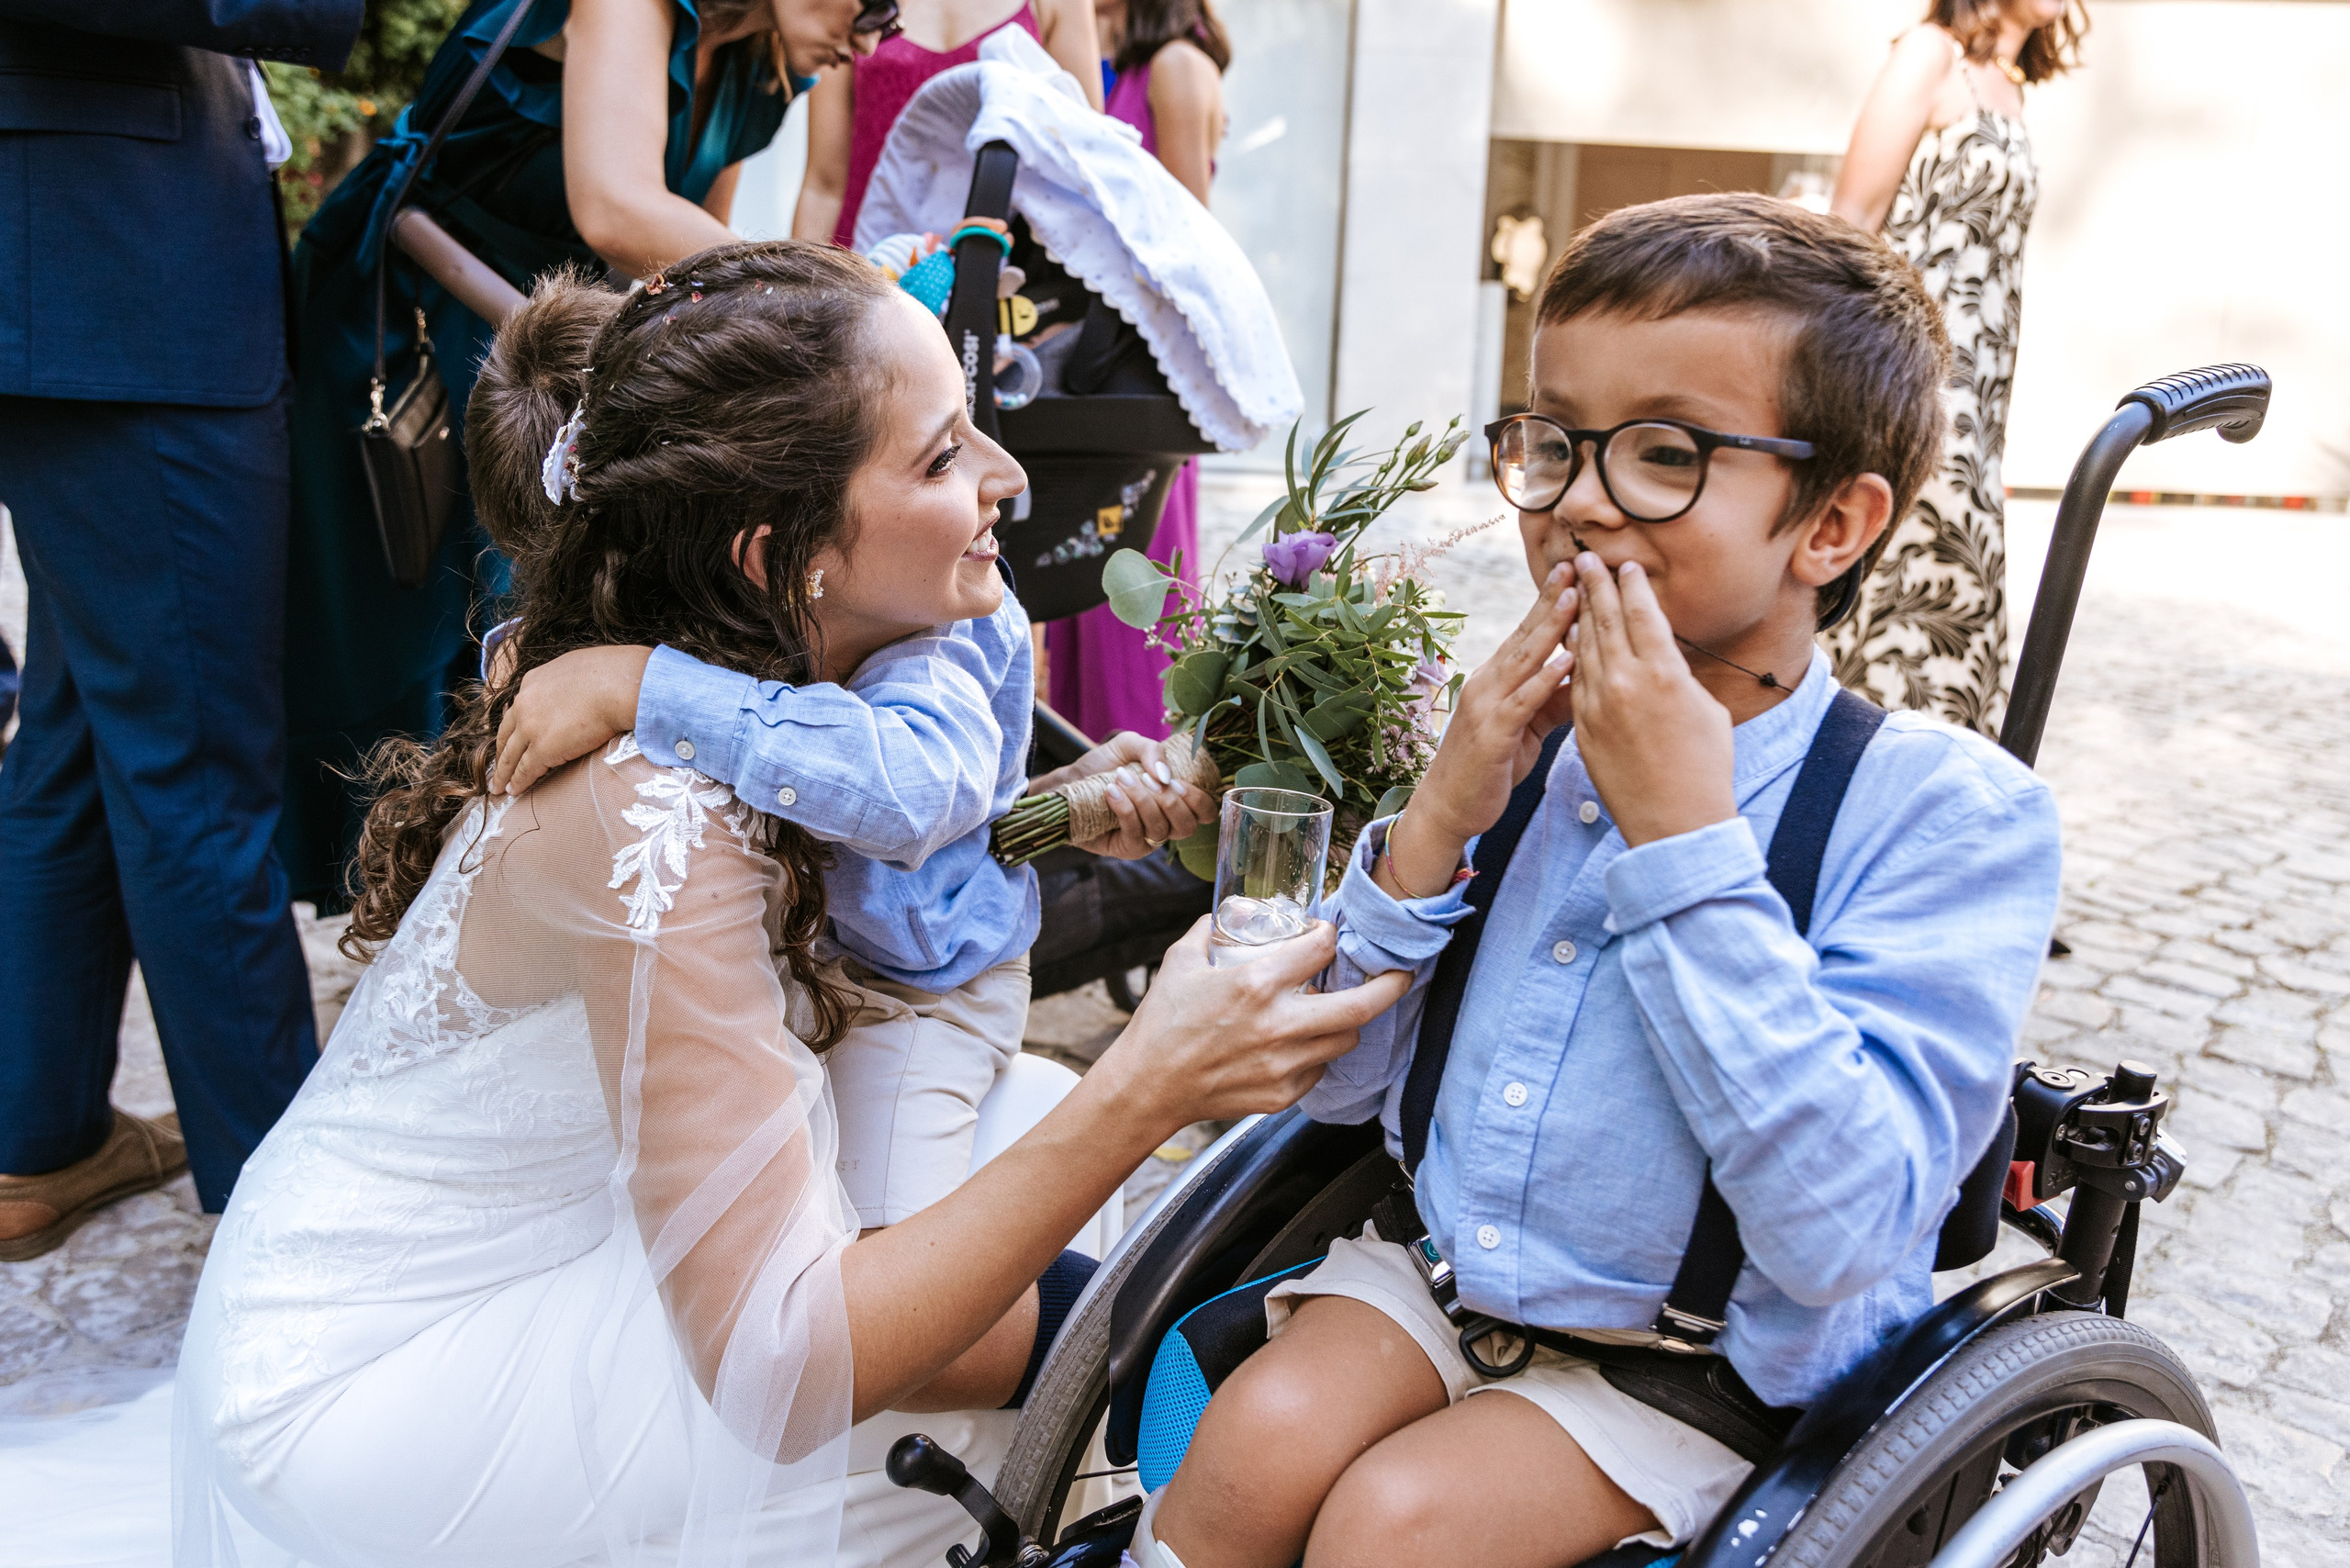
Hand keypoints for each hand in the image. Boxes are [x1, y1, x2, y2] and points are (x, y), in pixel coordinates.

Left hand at [489, 645, 653, 795]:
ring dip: (503, 773)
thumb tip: (573, 691)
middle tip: (498, 766)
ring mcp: (531, 728)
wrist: (616, 685)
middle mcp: (525, 704)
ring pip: (510, 756)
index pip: (517, 710)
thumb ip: (564, 682)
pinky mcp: (543, 749)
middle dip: (501, 752)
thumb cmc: (609, 673)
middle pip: (506, 734)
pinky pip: (526, 770)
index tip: (511, 739)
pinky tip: (514, 790)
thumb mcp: (575, 667)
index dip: (513, 728)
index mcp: (532, 682)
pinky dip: (518, 782)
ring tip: (499, 786)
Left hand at [1030, 731, 1214, 858]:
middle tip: (1147, 779)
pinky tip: (1111, 792)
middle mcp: (1166, 823)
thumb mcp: (1130, 746)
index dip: (1199, 801)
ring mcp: (1147, 840)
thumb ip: (1153, 751)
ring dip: (1142, 800)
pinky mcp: (1126, 849)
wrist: (1070, 781)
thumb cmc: (1104, 764)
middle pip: (1187, 826)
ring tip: (1120, 778)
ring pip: (1160, 830)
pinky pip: (1136, 835)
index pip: (1206, 812)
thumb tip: (1165, 777)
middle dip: (1170, 801)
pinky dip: (1125, 810)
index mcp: (1176, 801)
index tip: (1177, 782)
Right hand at [1096, 918, 1412, 1127]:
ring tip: (1336, 1010)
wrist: (1147, 1087)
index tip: (1326, 936)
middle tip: (1402, 973)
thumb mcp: (1180, 962)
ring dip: (1346, 1021)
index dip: (1330, 936)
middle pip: (1361, 1006)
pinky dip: (1316, 1053)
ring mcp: (1283, 1065)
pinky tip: (1298, 1043)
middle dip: (1392, 986)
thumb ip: (1208, 932)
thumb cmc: (1161, 1024)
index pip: (1323, 948)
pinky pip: (1319, 1070)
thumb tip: (1225, 915)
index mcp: (1256, 983)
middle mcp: (1278, 1025)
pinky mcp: (1282, 1094)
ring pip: (1345, 1039)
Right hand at [1374, 563, 1577, 900]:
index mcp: (1496, 680)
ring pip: (1524, 660)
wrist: (1449, 809)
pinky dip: (1545, 680)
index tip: (1576, 571)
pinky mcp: (1492, 734)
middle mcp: (1487, 684)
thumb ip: (1552, 700)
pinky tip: (1567, 662)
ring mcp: (1486, 706)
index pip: (1528, 634)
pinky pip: (1522, 702)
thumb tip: (1586, 676)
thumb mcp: (1527, 729)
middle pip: (1525, 635)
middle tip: (1578, 565)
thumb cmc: (1489, 768)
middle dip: (1552, 599)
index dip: (1551, 602)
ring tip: (1576, 598)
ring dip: (1551, 628)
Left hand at [1569, 554, 1734, 846]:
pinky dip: (1572, 654)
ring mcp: (1599, 704)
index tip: (1625, 565)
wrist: (1675, 821)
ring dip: (1579, 614)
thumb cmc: (1706, 766)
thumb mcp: (1706, 709)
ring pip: (1585, 647)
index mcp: (1664, 673)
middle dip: (1596, 587)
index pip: (1643, 614)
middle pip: (1607, 621)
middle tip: (1586, 558)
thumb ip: (1679, 675)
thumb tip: (1663, 655)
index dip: (1632, 586)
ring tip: (1574, 588)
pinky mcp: (1584, 727)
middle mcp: (1627, 682)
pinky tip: (1569, 638)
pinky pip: (1575, 680)